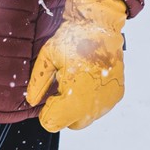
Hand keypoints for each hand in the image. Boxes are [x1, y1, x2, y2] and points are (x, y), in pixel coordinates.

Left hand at [25, 0, 126, 131]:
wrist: (102, 26)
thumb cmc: (73, 39)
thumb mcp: (48, 58)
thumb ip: (38, 83)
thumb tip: (31, 101)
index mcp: (74, 98)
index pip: (52, 123)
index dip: (47, 110)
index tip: (50, 94)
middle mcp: (94, 105)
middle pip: (70, 124)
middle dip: (63, 110)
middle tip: (62, 85)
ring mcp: (108, 101)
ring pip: (86, 117)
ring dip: (78, 106)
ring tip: (77, 79)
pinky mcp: (117, 95)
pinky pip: (100, 108)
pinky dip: (92, 99)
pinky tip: (89, 79)